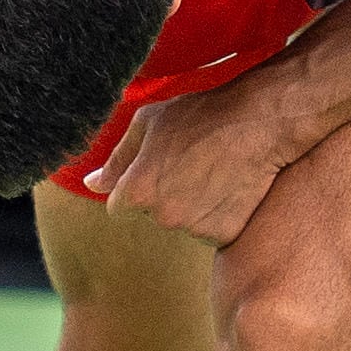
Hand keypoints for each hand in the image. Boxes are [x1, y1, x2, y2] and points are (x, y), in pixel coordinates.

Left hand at [88, 83, 325, 247]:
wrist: (259, 122)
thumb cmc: (201, 115)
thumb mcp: (148, 122)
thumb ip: (116, 159)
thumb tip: (92, 183)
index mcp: (137, 192)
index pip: (120, 207)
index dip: (138, 186)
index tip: (159, 169)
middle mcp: (162, 217)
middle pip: (153, 216)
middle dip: (165, 197)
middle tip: (192, 165)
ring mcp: (195, 229)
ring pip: (184, 225)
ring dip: (193, 208)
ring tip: (214, 173)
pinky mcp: (225, 234)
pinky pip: (213, 231)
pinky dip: (219, 216)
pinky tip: (230, 188)